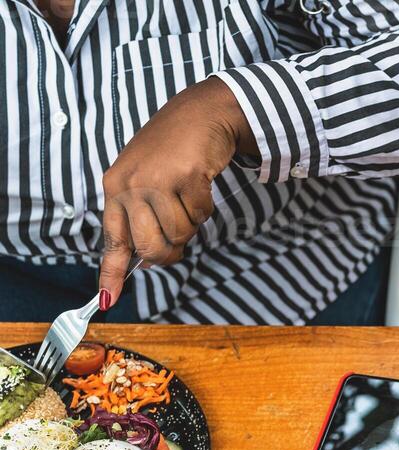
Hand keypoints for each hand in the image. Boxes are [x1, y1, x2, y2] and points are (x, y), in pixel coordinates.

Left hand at [98, 77, 252, 307]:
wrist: (200, 113)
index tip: (108, 301)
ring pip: (180, 234)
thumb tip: (144, 261)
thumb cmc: (173, 150)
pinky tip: (199, 184)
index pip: (112, 239)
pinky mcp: (185, 177)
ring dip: (192, 223)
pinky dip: (206, 206)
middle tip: (179, 242)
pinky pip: (200, 214)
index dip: (112, 274)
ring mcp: (156, 181)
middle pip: (151, 248)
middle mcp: (130, 185)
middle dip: (170, 252)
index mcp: (114, 187)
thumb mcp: (144, 179)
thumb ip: (139, 215)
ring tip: (188, 198)